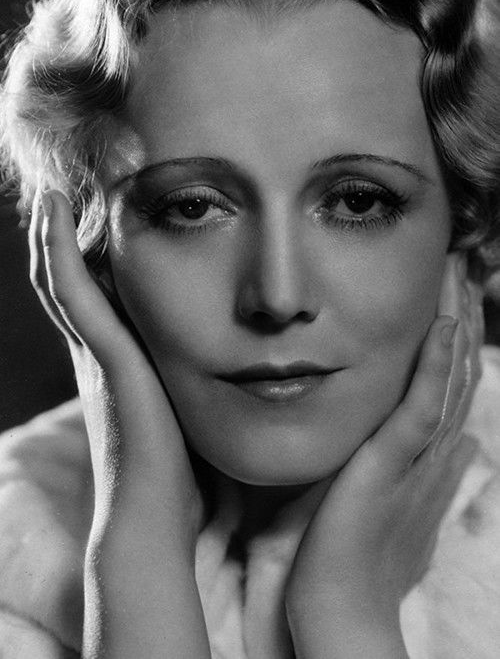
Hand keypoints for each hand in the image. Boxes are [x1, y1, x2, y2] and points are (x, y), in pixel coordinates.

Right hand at [29, 189, 209, 657]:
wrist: (155, 518)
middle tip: (68, 186)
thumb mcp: (190, 408)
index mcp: (122, 361)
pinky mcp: (101, 354)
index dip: (91, 255)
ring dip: (56, 231)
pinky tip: (56, 210)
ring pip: (61, 276)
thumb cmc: (183, 468)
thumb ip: (198, 382)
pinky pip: (69, 289)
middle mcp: (100, 350)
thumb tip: (245, 360)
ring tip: (56, 187)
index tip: (105, 211)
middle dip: (66, 233)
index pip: (100, 295)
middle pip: (71, 278)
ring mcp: (95, 351)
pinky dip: (57, 249)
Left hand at [285, 254, 482, 657]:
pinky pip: (422, 406)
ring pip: (447, 379)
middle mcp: (432, 450)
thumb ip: (408, 468)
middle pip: (459, 374)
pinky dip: (438, 365)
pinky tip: (445, 326)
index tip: (453, 298)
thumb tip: (446, 445)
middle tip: (465, 271)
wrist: (338, 601)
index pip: (449, 387)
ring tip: (461, 278)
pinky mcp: (393, 462)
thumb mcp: (387, 498)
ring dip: (458, 327)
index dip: (458, 343)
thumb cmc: (352, 553)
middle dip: (464, 321)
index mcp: (426, 457)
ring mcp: (416, 455)